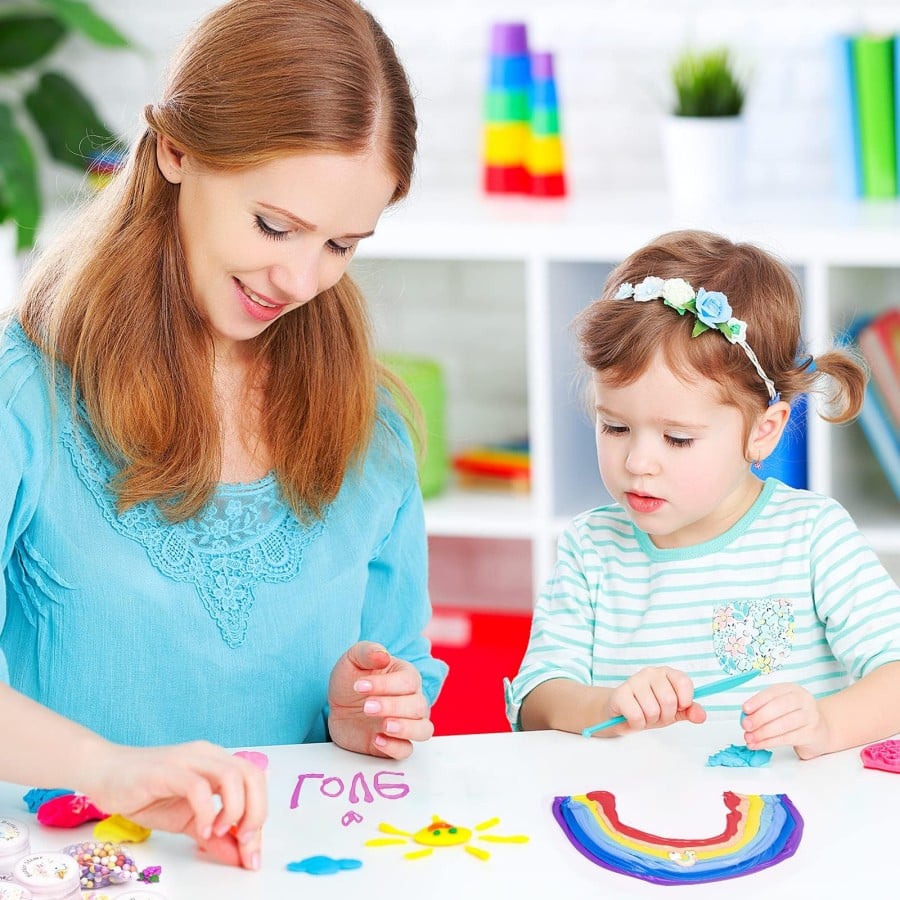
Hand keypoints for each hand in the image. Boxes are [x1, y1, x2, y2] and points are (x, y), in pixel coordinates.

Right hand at [81, 741, 266, 869]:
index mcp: (217, 763)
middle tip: (244, 843)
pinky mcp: (167, 770)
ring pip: (233, 776)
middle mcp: (209, 756)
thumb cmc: (145, 793)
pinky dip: (207, 811)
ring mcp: (189, 760)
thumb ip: (212, 836)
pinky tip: (200, 831)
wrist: (103, 773)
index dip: (260, 819)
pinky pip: (199, 787)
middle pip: (253, 776)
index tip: (253, 855)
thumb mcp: (185, 820)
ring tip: (218, 834)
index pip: (255, 784)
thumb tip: (238, 856)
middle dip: (256, 813)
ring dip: (235, 810)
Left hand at [327, 641, 432, 759]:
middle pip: (418, 706)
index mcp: (406, 676)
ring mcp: (406, 724)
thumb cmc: (351, 679)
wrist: (338, 707)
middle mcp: (412, 700)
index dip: (385, 685)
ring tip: (383, 726)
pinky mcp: (395, 744)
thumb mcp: (353, 659)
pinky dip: (395, 747)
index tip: (359, 686)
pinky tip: (376, 739)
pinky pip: (407, 750)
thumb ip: (368, 652)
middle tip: (366, 706)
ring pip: (423, 730)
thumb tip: (383, 655)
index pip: (408, 681)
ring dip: (405, 728)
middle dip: (393, 707)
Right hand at [600, 666, 706, 734]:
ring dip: (649, 721)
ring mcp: (634, 681)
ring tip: (644, 715)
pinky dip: (637, 724)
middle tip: (657, 715)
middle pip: (669, 700)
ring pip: (652, 710)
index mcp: (666, 673)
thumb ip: (689, 711)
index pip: (684, 682)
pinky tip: (632, 718)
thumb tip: (701, 716)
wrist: (622, 712)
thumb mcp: (674, 711)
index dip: (684, 701)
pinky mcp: (620, 693)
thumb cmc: (650, 708)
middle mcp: (650, 672)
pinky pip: (637, 716)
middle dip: (665, 716)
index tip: (678, 707)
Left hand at [742, 683, 829, 758]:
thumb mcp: (780, 707)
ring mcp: (811, 717)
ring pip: (783, 724)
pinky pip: (788, 738)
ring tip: (749, 738)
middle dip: (759, 717)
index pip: (772, 693)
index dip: (757, 701)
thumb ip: (763, 709)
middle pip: (778, 707)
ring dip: (763, 733)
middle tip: (745, 726)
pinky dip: (770, 742)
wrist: (821, 731)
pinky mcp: (812, 734)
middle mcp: (803, 700)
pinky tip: (759, 744)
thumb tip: (746, 718)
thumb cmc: (794, 716)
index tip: (744, 709)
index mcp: (792, 689)